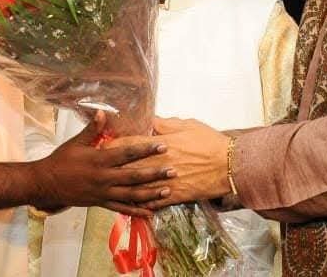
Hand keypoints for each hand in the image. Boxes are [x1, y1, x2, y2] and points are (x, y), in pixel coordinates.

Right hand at [30, 111, 172, 217]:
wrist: (46, 184)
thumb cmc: (61, 161)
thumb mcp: (76, 142)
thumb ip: (92, 129)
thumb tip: (102, 112)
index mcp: (99, 160)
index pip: (127, 154)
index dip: (146, 149)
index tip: (162, 146)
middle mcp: (104, 178)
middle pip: (134, 176)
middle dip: (155, 174)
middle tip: (173, 171)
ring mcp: (103, 193)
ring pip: (131, 195)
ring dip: (150, 193)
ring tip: (167, 191)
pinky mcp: (101, 203)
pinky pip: (121, 209)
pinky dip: (136, 211)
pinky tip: (150, 212)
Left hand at [106, 117, 231, 208]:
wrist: (229, 166)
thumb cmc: (210, 142)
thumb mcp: (187, 125)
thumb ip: (165, 124)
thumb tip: (150, 121)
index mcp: (160, 144)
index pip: (129, 144)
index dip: (113, 144)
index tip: (102, 145)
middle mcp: (158, 164)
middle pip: (127, 166)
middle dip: (111, 167)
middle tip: (96, 168)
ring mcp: (165, 182)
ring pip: (137, 186)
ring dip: (121, 187)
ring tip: (107, 187)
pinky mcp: (174, 196)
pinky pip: (153, 201)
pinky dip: (141, 204)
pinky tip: (130, 206)